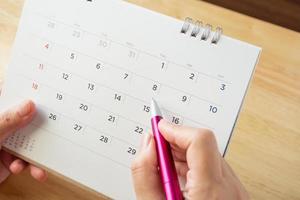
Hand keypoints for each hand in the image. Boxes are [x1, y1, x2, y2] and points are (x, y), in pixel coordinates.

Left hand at [0, 100, 46, 182]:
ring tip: (39, 163)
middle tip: (52, 127)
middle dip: (39, 128)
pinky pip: (28, 159)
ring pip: (29, 142)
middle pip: (25, 121)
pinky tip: (37, 172)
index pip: (10, 100)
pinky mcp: (11, 159)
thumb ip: (7, 121)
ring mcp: (6, 144)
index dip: (26, 96)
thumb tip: (28, 105)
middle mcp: (1, 129)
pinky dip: (34, 167)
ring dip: (37, 155)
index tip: (44, 94)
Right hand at [131, 120, 248, 199]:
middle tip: (156, 146)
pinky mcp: (235, 194)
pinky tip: (179, 176)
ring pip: (209, 155)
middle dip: (176, 141)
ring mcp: (237, 192)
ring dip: (184, 153)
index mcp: (212, 191)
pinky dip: (194, 165)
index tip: (158, 128)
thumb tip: (147, 145)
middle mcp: (231, 189)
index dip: (176, 129)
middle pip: (204, 145)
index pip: (199, 140)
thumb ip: (145, 174)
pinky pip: (214, 168)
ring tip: (164, 165)